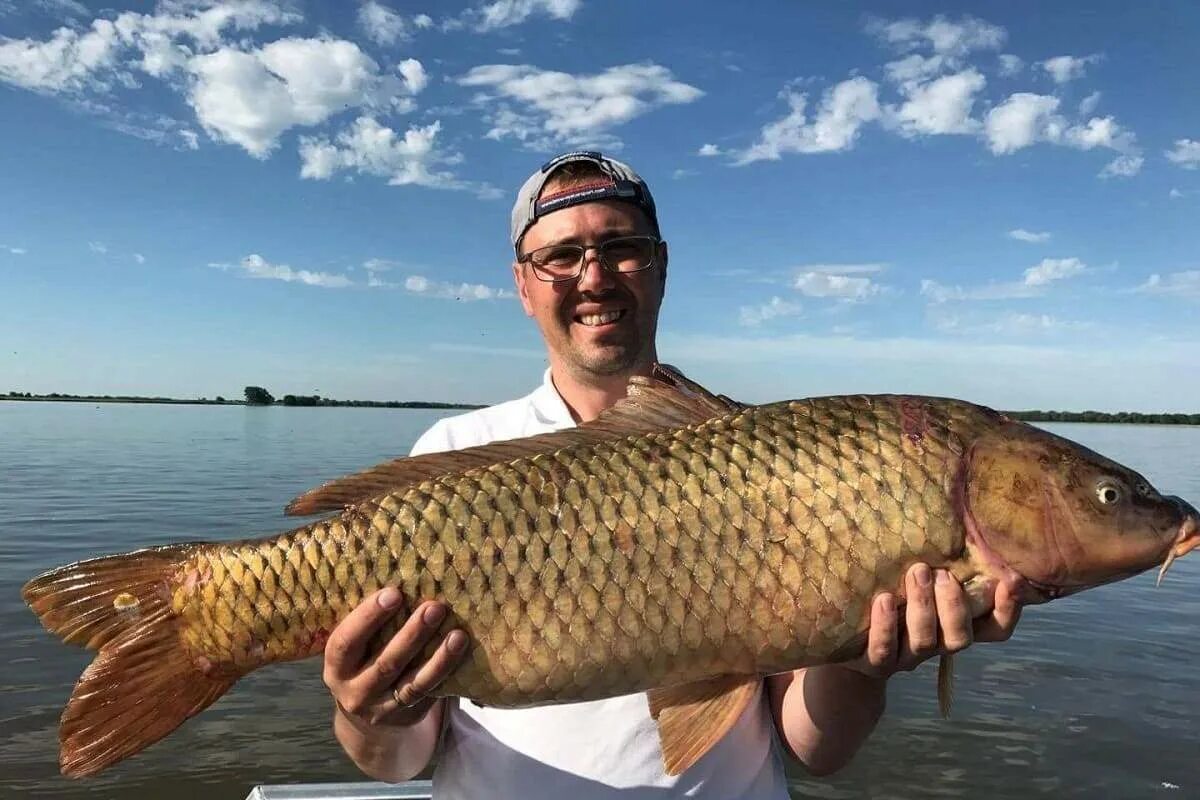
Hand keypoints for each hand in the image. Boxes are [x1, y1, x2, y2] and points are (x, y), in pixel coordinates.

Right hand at [324, 587, 468, 729]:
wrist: (367, 718)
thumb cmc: (364, 661)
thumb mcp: (355, 648)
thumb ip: (370, 625)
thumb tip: (403, 575)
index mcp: (336, 666)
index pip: (346, 642)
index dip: (368, 617)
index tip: (394, 592)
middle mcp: (353, 690)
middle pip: (384, 662)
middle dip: (411, 633)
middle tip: (434, 607)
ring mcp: (381, 706)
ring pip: (410, 680)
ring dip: (436, 655)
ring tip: (457, 633)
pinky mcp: (405, 714)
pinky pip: (427, 691)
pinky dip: (444, 669)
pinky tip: (458, 648)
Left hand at [846, 563, 1020, 678]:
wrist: (845, 640)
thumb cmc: (890, 595)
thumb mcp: (918, 579)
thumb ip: (941, 562)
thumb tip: (956, 515)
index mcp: (953, 626)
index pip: (995, 629)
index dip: (1008, 610)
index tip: (1012, 581)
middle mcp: (936, 645)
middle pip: (960, 638)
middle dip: (954, 605)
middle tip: (943, 574)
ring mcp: (906, 657)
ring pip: (926, 641)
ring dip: (923, 607)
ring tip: (917, 573)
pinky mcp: (873, 662)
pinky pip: (883, 651)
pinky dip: (886, 626)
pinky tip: (883, 600)